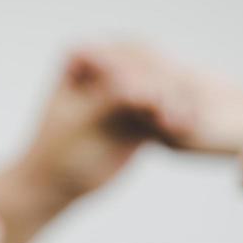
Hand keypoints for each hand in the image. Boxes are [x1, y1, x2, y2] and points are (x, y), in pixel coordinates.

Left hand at [11, 42, 242, 203]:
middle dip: (162, 91)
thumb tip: (149, 90)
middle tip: (181, 110)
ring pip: (156, 91)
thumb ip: (117, 100)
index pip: (118, 57)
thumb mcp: (84, 122)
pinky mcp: (139, 114)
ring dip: (172, 107)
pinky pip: (162, 113)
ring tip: (186, 125)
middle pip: (143, 71)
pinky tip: (186, 133)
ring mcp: (124, 90)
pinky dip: (172, 123)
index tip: (154, 96)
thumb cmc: (58, 153)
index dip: (138, 76)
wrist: (56, 186)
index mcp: (83, 56)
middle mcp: (105, 67)